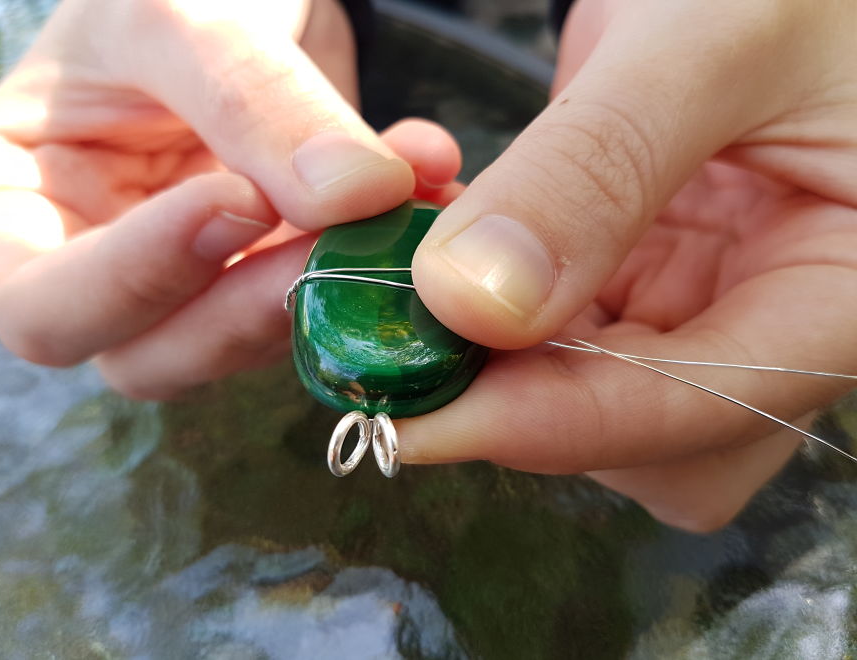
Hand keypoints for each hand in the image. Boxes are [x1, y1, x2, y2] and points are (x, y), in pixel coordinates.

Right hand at [0, 0, 460, 397]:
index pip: (48, 307)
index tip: (237, 201)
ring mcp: (194, 286)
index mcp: (21, 214)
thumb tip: (355, 196)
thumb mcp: (181, 18)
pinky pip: (323, 302)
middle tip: (342, 238)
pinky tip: (432, 196)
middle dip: (249, 309)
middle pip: (151, 358)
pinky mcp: (270, 278)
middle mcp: (101, 271)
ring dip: (334, 285)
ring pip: (253, 345)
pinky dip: (382, 254)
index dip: (140, 277)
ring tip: (408, 203)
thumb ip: (253, 102)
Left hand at [405, 0, 856, 530]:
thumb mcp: (714, 45)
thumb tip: (469, 300)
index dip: (558, 423)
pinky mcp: (638, 268)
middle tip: (402, 355)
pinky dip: (479, 299)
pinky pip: (549, 323)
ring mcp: (699, 296)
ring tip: (399, 293)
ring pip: (580, 388)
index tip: (425, 421)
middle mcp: (770, 318)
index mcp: (843, 293)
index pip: (701, 403)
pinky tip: (432, 247)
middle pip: (638, 432)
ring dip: (481, 354)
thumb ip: (597, 170)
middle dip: (515, 403)